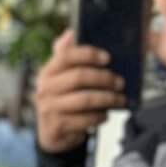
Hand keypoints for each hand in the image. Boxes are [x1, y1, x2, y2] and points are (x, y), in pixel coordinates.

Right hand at [34, 29, 125, 154]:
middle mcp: (45, 88)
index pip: (66, 56)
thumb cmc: (63, 99)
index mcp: (48, 71)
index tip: (108, 58)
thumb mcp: (61, 78)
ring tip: (120, 99)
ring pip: (85, 99)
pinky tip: (106, 114)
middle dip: (104, 78)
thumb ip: (66, 56)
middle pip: (79, 77)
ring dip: (108, 99)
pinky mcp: (57, 126)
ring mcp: (49, 108)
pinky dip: (100, 116)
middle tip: (120, 82)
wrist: (52, 133)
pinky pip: (85, 119)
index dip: (88, 54)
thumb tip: (69, 33)